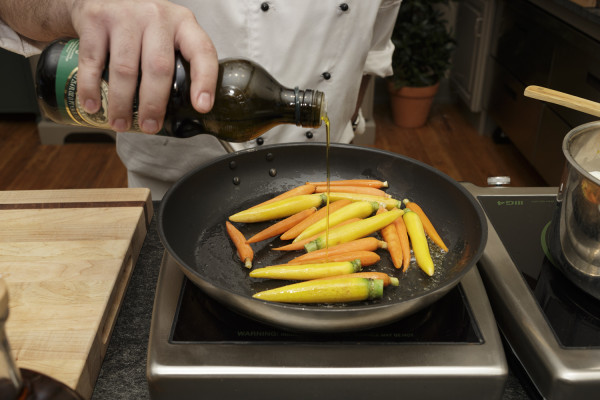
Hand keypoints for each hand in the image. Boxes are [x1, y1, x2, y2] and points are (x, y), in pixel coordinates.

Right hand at [70, 0, 217, 133]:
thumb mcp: (167, 35)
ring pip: (125, 68)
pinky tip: (93, 105)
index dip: (204, 81)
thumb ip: (177, 62)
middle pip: (158, 67)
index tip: (202, 106)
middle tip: (149, 127)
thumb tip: (185, 111)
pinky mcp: (96, 19)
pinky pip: (93, 61)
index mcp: (183, 23)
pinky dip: (91, 88)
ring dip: (121, 103)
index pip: (202, 51)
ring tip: (119, 124)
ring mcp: (125, 16)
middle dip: (154, 104)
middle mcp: (156, 16)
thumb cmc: (141, 26)